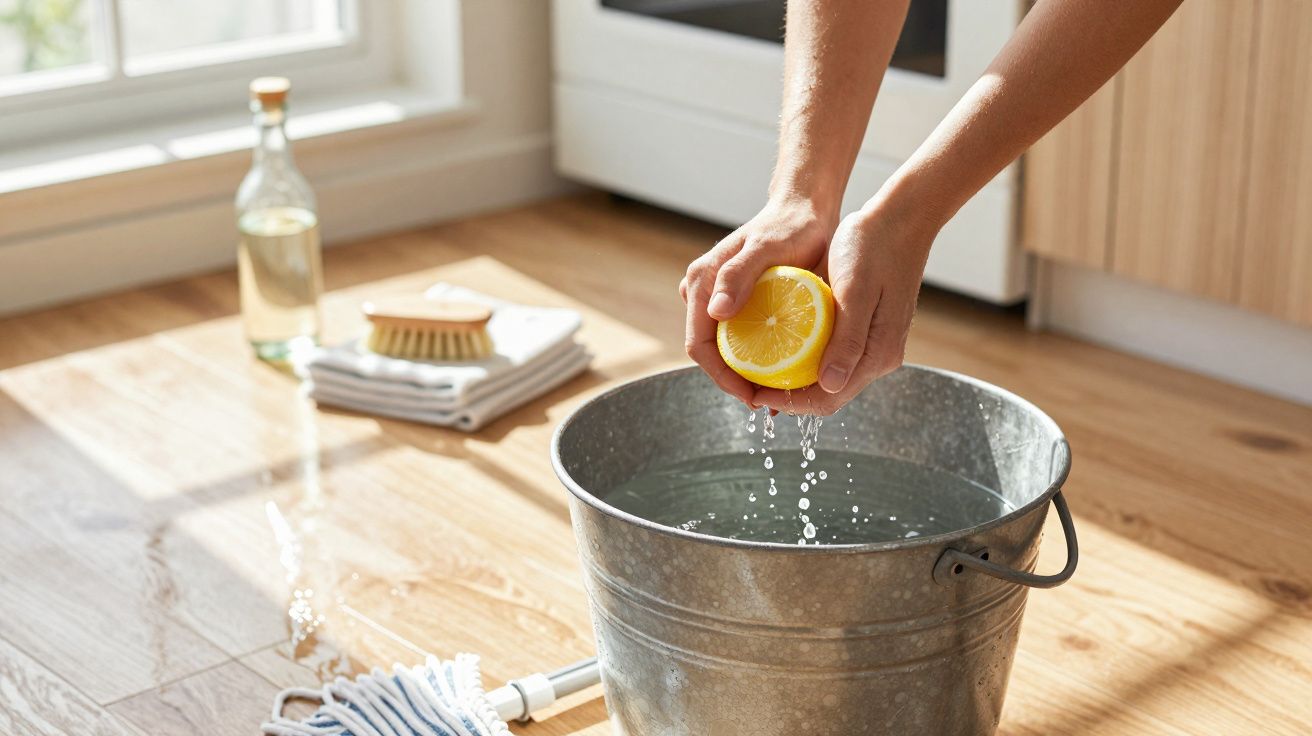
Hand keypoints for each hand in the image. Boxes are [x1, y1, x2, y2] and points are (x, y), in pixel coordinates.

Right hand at [680, 195, 838, 404]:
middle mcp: (703, 293)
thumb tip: (715, 311)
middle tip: (766, 402)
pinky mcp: (735, 302)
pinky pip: (737, 338)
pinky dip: (754, 359)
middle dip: (732, 381)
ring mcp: (717, 298)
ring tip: (773, 393)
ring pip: (722, 347)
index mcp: (701, 283)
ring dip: (742, 373)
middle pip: (708, 351)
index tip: (751, 395)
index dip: (721, 376)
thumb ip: (738, 275)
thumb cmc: (789, 226)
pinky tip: (777, 374)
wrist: (803, 211)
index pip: (699, 344)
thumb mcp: (767, 248)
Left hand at [752, 203, 935, 414]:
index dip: (787, 403)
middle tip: (749, 385)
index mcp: (878, 354)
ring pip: (830, 378)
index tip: (754, 392)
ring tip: (759, 369)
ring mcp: (875, 345)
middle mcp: (879, 357)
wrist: (898, 221)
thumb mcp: (854, 291)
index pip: (828, 399)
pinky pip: (834, 357)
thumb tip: (830, 386)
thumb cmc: (873, 248)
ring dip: (795, 380)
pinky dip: (806, 359)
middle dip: (787, 397)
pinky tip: (781, 348)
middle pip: (828, 395)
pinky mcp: (869, 331)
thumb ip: (846, 341)